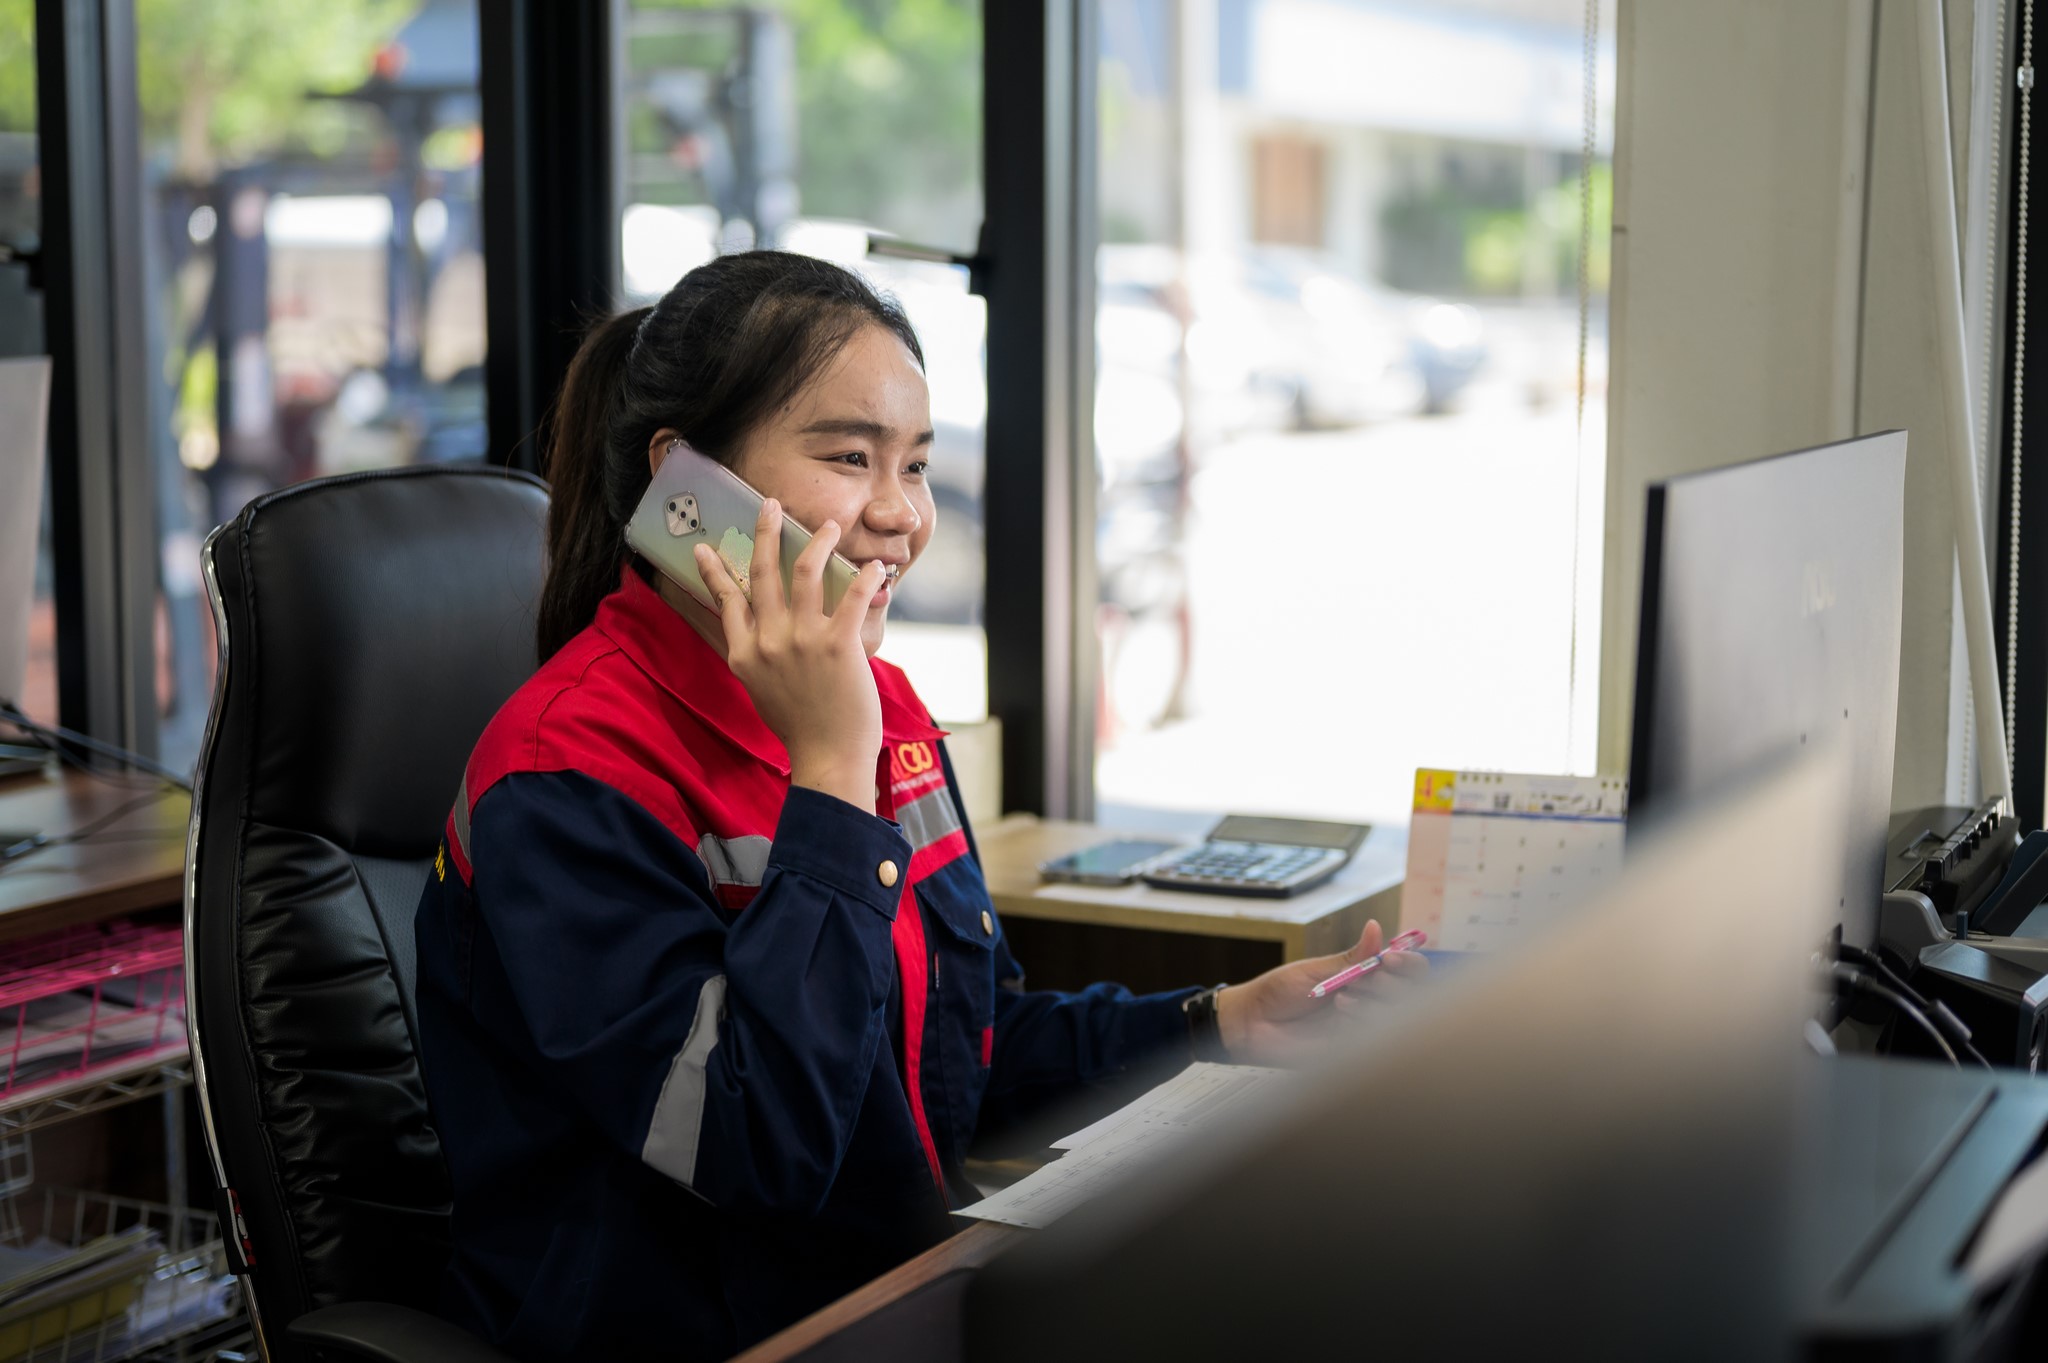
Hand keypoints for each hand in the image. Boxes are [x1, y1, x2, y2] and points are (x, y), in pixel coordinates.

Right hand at [695, 499, 889, 808]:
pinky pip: (850, 597)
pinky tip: (874, 567)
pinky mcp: (837, 644)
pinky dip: (864, 577)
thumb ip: (758, 657)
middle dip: (765, 533)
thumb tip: (764, 632)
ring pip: (803, 572)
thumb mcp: (762, 690)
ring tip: (829, 526)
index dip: (715, 571)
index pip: (727, 601)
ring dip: (817, 542)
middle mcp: (767, 641)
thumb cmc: (799, 728)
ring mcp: (801, 641)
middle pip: (761, 573)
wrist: (827, 757)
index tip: (704, 548)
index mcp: (744, 654)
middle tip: (769, 505)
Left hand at [1213, 920, 1428, 1064]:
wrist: (1250, 1024)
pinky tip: (1341, 1014)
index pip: (1407, 971)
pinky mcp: (1353, 1051)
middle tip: (1367, 978)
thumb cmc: (1278, 992)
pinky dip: (1364, 1021)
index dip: (1409, 963)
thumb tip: (1375, 927)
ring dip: (1375, 1002)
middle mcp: (1369, 1002)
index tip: (1390, 957)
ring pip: (1398, 1017)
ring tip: (1341, 999)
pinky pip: (1377, 1038)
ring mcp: (1363, 1027)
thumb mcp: (1315, 970)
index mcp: (1363, 978)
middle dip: (1394, 983)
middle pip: (1413, 994)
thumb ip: (1350, 958)